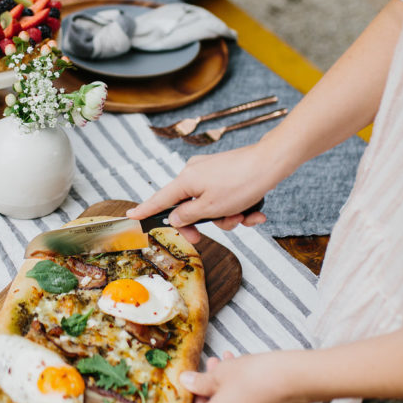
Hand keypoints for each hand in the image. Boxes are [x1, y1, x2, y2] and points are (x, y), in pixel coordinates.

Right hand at [127, 144, 274, 242]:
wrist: (272, 163)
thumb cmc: (240, 183)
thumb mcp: (211, 207)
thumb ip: (188, 216)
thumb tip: (175, 217)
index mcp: (185, 180)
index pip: (159, 200)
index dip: (145, 210)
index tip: (130, 217)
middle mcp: (195, 173)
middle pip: (188, 207)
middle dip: (203, 224)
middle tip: (203, 239)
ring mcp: (211, 173)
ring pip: (211, 205)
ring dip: (227, 218)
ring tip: (243, 217)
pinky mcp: (227, 174)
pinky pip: (226, 198)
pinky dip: (239, 209)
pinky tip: (255, 213)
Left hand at [181, 350, 310, 402]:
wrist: (293, 380)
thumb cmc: (253, 376)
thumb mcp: (219, 374)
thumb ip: (199, 382)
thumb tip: (185, 382)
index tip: (188, 386)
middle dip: (206, 389)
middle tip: (210, 365)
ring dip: (222, 387)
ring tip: (225, 361)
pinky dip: (237, 394)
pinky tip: (241, 369)